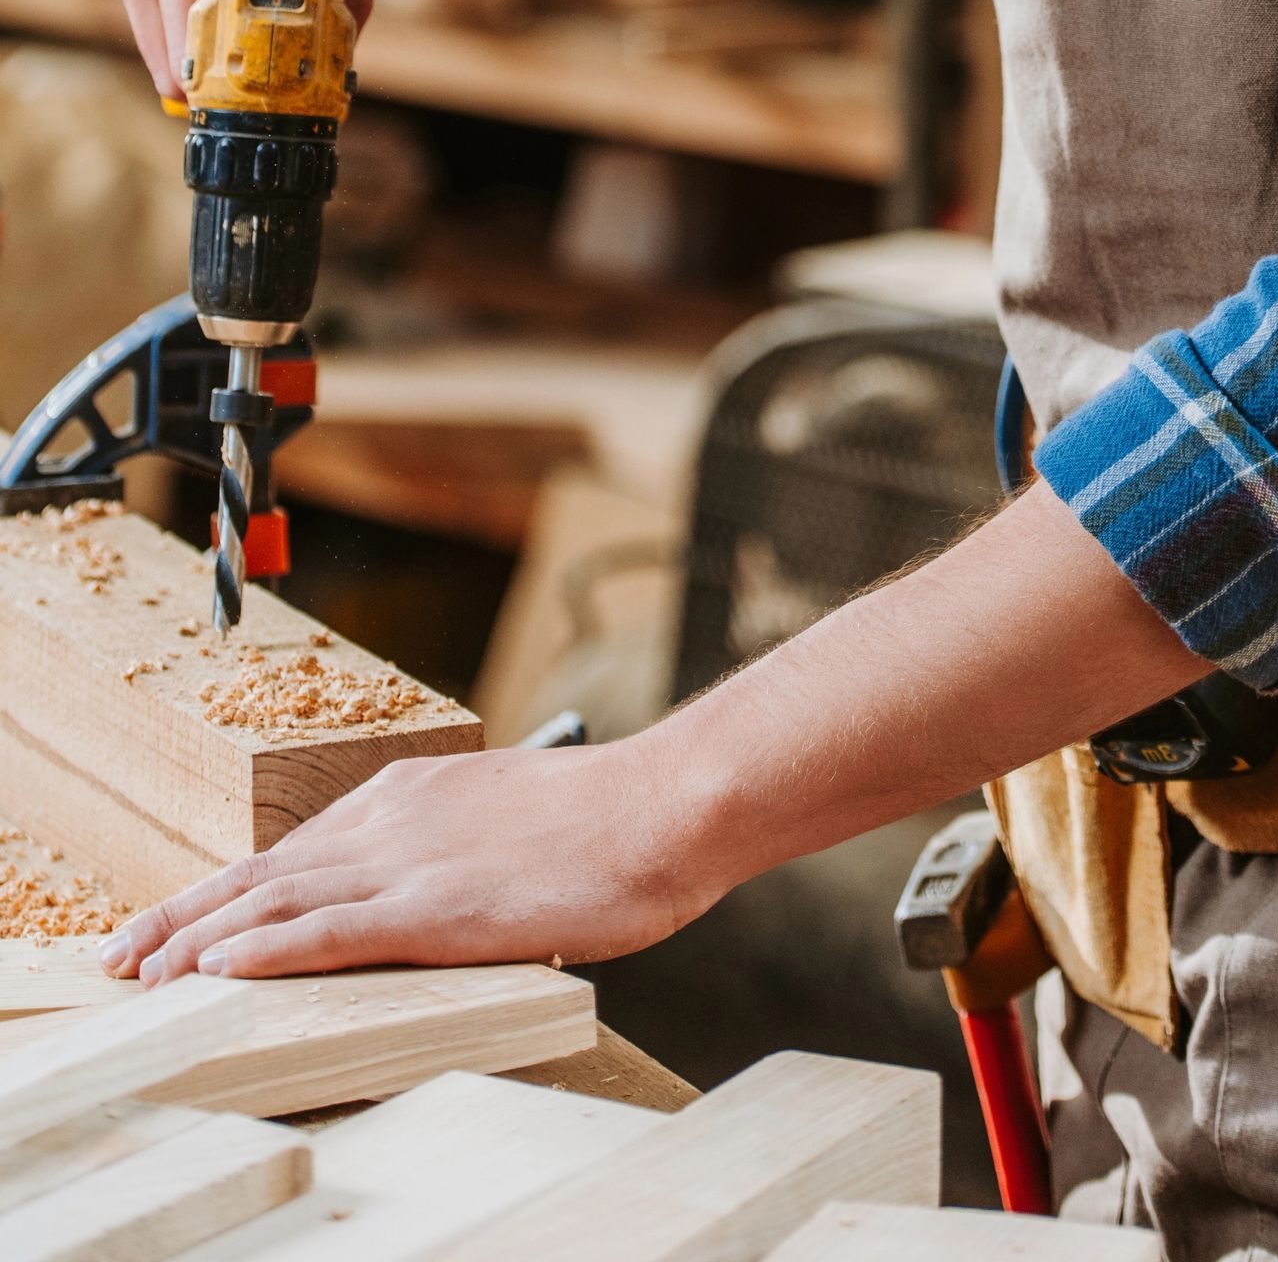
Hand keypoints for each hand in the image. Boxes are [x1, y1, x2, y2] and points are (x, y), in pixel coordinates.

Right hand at [99, 0, 387, 98]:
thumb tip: (344, 58)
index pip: (188, 57)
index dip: (234, 93)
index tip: (274, 107)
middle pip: (170, 58)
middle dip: (221, 80)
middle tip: (274, 95)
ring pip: (160, 34)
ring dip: (205, 51)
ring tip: (259, 59)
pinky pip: (157, 3)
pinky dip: (193, 19)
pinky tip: (236, 19)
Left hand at [99, 743, 702, 982]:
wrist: (661, 806)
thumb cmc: (611, 819)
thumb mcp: (516, 819)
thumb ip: (464, 847)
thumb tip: (454, 888)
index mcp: (415, 794)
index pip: (299, 846)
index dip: (231, 887)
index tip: (185, 918)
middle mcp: (394, 818)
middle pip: (264, 871)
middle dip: (185, 915)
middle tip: (124, 952)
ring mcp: (409, 862)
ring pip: (274, 904)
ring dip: (197, 941)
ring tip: (141, 974)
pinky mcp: (433, 908)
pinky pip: (324, 933)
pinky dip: (261, 954)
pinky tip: (215, 973)